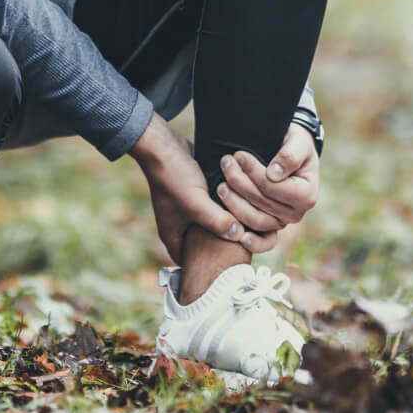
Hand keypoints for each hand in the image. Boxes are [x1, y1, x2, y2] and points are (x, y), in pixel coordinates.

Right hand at [129, 115, 276, 263]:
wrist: (164, 147)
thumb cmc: (174, 177)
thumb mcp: (195, 203)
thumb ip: (216, 221)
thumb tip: (239, 235)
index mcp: (174, 236)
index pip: (191, 262)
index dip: (209, 266)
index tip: (232, 262)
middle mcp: (181, 226)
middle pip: (205, 245)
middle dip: (222, 244)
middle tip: (246, 245)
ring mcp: (190, 211)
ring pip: (213, 225)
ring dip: (226, 223)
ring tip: (247, 225)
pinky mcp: (199, 195)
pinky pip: (215, 207)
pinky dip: (226, 207)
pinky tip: (242, 206)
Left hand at [214, 121, 320, 235]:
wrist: (292, 154)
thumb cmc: (296, 145)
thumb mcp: (299, 143)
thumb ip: (290, 156)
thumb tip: (274, 174)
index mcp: (306, 196)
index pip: (273, 187)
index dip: (254, 172)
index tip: (238, 155)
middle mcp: (296, 214)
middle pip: (262, 203)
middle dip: (240, 183)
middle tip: (225, 163)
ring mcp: (282, 222)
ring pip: (256, 220)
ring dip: (235, 203)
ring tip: (221, 185)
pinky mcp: (270, 227)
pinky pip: (261, 240)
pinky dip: (251, 241)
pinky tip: (236, 235)